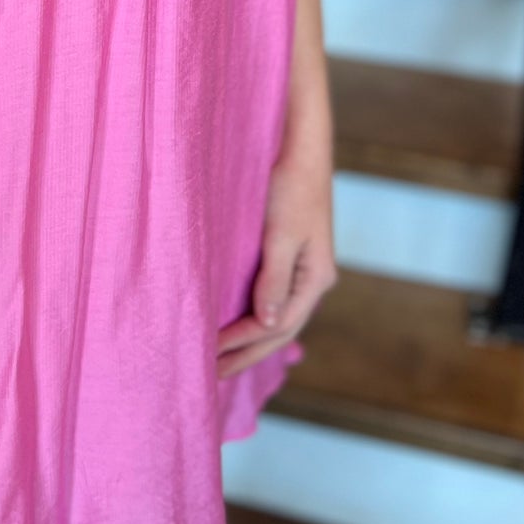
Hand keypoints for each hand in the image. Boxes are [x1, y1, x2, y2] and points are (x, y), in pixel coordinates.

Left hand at [218, 126, 336, 380]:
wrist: (300, 146)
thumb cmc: (291, 185)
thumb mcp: (282, 233)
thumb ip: (274, 280)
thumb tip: (270, 324)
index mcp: (316, 279)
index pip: (276, 326)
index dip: (242, 343)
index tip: (207, 352)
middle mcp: (312, 280)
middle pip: (279, 331)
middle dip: (245, 355)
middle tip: (209, 376)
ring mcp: (302, 270)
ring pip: (275, 319)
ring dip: (248, 342)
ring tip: (218, 362)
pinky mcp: (288, 257)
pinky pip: (269, 299)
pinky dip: (251, 319)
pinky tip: (233, 326)